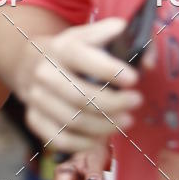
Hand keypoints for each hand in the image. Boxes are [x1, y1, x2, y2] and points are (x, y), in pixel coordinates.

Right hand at [19, 18, 143, 152]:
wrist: (31, 62)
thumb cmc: (75, 51)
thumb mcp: (94, 35)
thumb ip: (124, 40)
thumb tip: (147, 63)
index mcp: (62, 48)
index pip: (84, 59)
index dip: (110, 71)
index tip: (134, 79)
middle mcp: (45, 72)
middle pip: (80, 96)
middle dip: (113, 104)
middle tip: (136, 102)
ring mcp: (36, 98)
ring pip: (73, 121)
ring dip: (105, 126)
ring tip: (126, 121)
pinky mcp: (34, 119)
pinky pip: (60, 139)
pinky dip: (84, 143)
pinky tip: (102, 138)